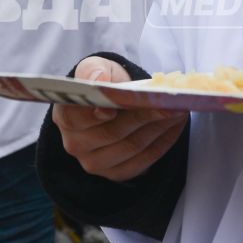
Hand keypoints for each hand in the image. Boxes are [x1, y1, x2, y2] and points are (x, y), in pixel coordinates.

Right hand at [52, 56, 185, 180]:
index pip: (75, 116)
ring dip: (159, 128)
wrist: (111, 104)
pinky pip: (144, 160)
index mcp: (64, 115)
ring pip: (132, 146)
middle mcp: (75, 143)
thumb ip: (93, 71)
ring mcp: (94, 163)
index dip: (95, 113)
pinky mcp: (116, 173)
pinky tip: (175, 125)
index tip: (115, 107)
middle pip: (112, 132)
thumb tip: (97, 79)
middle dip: (143, 115)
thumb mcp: (96, 68)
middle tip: (168, 101)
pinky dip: (163, 141)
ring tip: (178, 110)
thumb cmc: (104, 83)